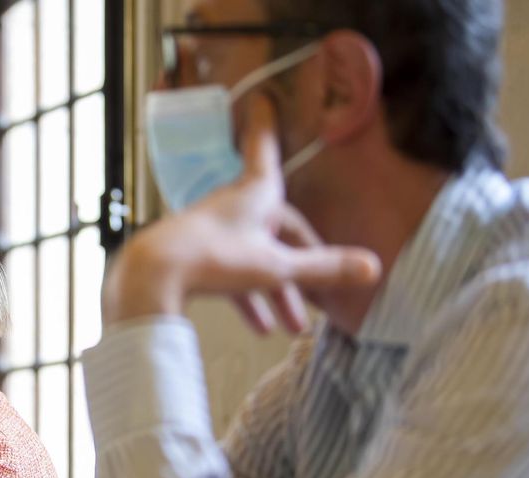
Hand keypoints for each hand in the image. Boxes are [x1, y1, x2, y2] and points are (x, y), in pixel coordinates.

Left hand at [103, 95, 380, 332]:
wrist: (154, 276)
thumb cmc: (216, 258)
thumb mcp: (276, 266)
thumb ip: (323, 268)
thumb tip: (374, 266)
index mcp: (255, 193)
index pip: (265, 150)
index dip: (267, 127)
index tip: (263, 99)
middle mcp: (233, 206)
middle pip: (276, 229)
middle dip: (299, 268)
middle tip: (314, 301)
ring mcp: (212, 231)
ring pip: (254, 257)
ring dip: (274, 293)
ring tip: (290, 327)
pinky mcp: (194, 257)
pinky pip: (230, 273)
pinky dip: (246, 298)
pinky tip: (258, 327)